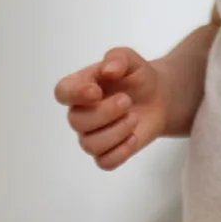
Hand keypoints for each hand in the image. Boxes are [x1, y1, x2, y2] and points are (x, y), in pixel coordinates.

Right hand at [54, 47, 166, 169]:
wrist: (158, 96)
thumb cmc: (136, 77)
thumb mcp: (130, 59)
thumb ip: (118, 59)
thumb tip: (108, 70)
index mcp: (80, 87)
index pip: (62, 93)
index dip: (75, 95)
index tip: (97, 91)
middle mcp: (80, 113)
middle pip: (77, 122)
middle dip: (105, 113)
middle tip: (127, 101)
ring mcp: (92, 135)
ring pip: (90, 145)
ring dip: (116, 132)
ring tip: (134, 117)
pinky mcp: (107, 152)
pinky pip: (104, 162)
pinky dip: (121, 152)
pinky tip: (134, 137)